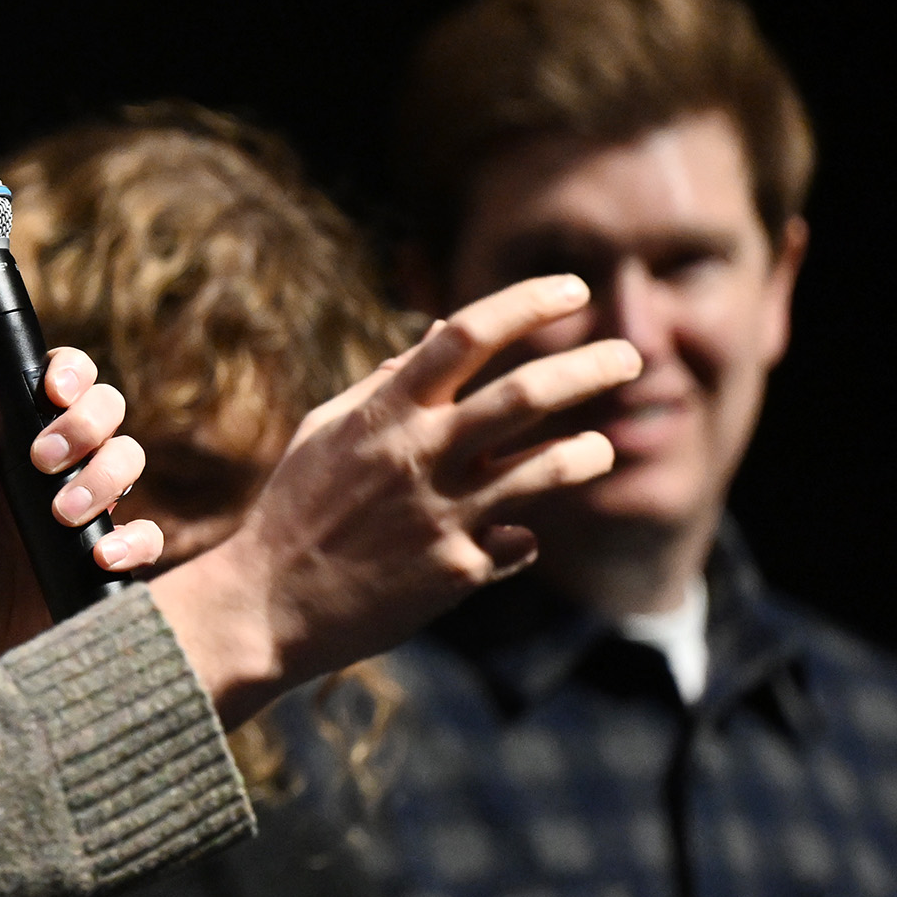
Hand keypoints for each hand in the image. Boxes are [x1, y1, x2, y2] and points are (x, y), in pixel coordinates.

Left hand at [0, 348, 163, 702]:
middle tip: (47, 459)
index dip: (68, 373)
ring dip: (105, 474)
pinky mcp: (106, 572)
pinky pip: (147, 540)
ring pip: (130, 462)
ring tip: (62, 513)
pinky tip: (101, 557)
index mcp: (4, 458)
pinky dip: (135, 540)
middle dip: (88, 420)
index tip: (53, 390)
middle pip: (105, 413)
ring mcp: (84, 524)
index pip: (51, 390)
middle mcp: (51, 479)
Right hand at [151, 275, 640, 724]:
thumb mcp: (326, 432)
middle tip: (632, 359)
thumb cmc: (294, 509)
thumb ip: (386, 384)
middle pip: (527, 395)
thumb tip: (437, 333)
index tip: (574, 289)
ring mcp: (441, 516)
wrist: (264, 608)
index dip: (529, 304)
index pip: (466, 334)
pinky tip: (516, 535)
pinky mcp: (455, 573)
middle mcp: (418, 455)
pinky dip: (522, 535)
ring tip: (601, 447)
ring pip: (547, 469)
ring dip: (589, 452)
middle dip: (592, 367)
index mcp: (384, 412)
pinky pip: (517, 543)